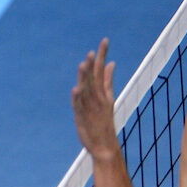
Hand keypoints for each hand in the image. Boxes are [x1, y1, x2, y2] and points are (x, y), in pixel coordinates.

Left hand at [72, 38, 119, 158]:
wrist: (105, 146)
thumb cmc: (104, 120)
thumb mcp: (108, 98)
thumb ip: (108, 80)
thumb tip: (110, 63)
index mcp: (104, 93)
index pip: (102, 70)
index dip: (103, 56)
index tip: (104, 41)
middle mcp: (98, 98)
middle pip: (95, 78)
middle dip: (93, 64)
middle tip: (92, 51)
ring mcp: (90, 108)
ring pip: (87, 90)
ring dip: (85, 78)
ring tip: (83, 65)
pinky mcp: (82, 117)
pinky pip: (79, 106)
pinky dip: (78, 98)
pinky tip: (76, 89)